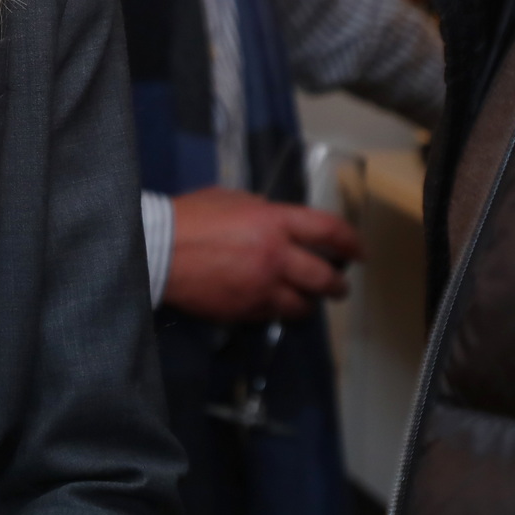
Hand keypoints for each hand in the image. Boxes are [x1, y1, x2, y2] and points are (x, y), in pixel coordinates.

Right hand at [163, 187, 362, 322]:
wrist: (156, 251)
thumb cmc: (189, 217)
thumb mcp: (230, 199)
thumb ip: (262, 210)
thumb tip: (280, 221)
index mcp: (274, 222)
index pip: (329, 231)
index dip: (351, 242)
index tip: (357, 251)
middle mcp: (276, 256)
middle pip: (326, 277)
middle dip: (338, 284)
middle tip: (338, 285)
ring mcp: (262, 287)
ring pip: (304, 305)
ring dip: (308, 301)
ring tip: (303, 298)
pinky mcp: (246, 310)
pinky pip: (274, 315)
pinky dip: (277, 309)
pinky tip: (269, 302)